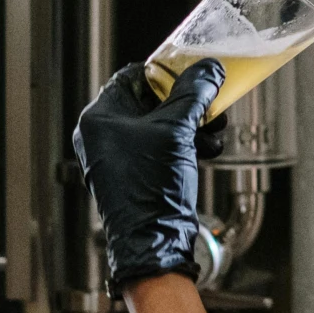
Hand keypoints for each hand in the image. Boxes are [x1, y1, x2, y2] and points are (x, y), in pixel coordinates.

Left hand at [73, 61, 226, 284]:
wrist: (154, 242)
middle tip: (210, 104)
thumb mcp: (176, 130)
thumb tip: (208, 69)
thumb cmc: (151, 188)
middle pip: (149, 101)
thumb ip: (194, 93)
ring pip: (159, 125)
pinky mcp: (134, 175)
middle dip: (186, 102)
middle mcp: (102, 136)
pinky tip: (206, 151)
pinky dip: (183, 145)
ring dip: (190, 124)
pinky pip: (159, 148)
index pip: (132, 76)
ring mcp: (117, 158)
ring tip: (214, 132)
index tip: (192, 72)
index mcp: (100, 119)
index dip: (166, 72)